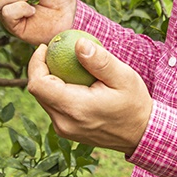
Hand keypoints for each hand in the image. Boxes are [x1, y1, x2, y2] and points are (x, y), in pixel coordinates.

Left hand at [27, 37, 152, 154]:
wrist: (141, 133)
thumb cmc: (134, 103)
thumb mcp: (124, 77)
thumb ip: (100, 61)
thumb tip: (78, 43)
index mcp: (75, 108)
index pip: (38, 85)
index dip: (35, 63)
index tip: (46, 46)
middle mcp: (64, 123)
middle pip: (37, 92)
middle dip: (41, 68)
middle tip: (55, 50)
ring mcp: (64, 130)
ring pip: (43, 99)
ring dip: (48, 80)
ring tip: (64, 63)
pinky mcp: (67, 131)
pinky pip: (53, 107)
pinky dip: (56, 91)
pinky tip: (71, 80)